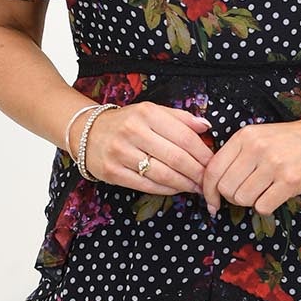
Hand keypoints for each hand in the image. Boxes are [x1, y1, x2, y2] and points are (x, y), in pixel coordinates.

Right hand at [80, 100, 214, 195]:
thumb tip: (206, 127)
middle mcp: (132, 131)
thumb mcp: (151, 111)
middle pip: (176, 158)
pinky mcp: (113, 172)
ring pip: (163, 174)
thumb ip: (179, 118)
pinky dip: (167, 189)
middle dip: (198, 172)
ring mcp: (121, 153)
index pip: (184, 136)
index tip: (214, 162)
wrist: (86, 132)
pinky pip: (147, 185)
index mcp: (146, 113)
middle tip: (209, 180)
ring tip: (197, 187)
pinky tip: (177, 188)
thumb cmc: (125, 122)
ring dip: (185, 184)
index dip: (203, 153)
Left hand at [201, 101, 300, 214]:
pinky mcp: (290, 181)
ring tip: (266, 191)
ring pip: (243, 199)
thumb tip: (215, 185)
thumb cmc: (294, 140)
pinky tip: (276, 195)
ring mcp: (274, 165)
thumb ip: (238, 155)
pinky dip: (266, 206)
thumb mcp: (261, 137)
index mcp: (245, 136)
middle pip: (226, 188)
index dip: (208, 191)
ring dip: (252, 201)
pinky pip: (263, 207)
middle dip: (233, 198)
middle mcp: (256, 148)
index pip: (213, 169)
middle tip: (248, 193)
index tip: (212, 202)